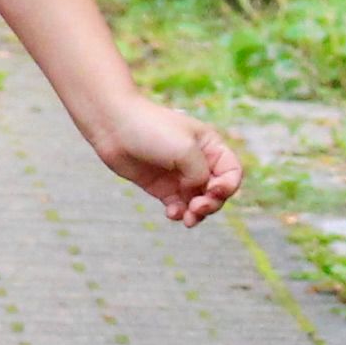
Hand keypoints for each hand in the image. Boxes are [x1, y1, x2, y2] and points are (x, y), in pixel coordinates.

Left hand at [87, 97, 243, 226]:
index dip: (228, 186)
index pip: (232, 172)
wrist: (113, 126)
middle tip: (197, 208)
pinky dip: (178, 213)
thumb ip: (200, 174)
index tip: (214, 191)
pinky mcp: (161, 187)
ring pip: (198, 202)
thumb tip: (197, 193)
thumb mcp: (185, 149)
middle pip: (217, 192)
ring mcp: (179, 175)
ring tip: (187, 218)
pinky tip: (172, 213)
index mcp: (210, 146)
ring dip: (196, 213)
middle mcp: (198, 162)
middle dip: (211, 204)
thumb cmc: (152, 130)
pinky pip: (178, 206)